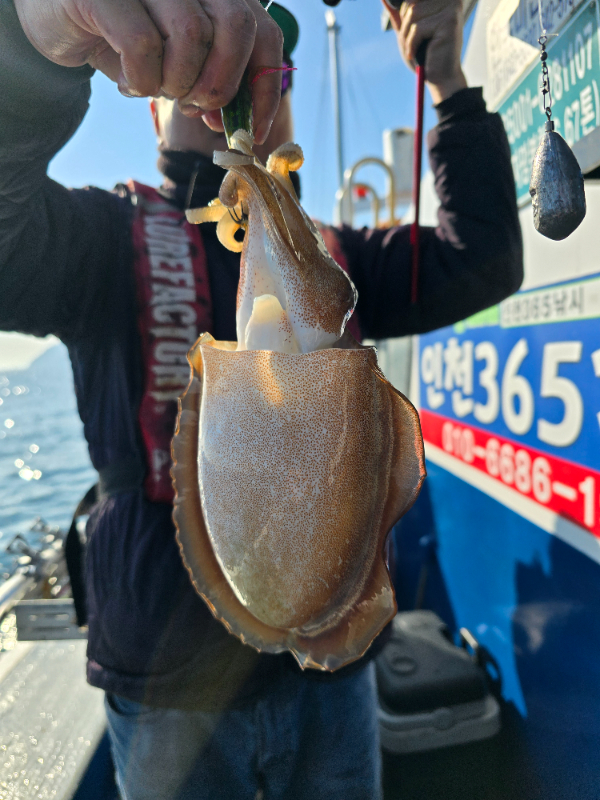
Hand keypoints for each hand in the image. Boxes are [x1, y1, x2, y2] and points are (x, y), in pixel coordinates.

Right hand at [13, 0, 282, 142]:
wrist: (54, 18)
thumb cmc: (125, 40)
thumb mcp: (178, 62)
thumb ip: (214, 80)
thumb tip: (243, 122)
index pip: (263, 31)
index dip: (263, 87)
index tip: (251, 130)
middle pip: (236, 28)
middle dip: (220, 85)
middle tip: (194, 107)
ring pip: (192, 36)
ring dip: (175, 83)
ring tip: (153, 87)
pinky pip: (143, 46)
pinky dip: (140, 80)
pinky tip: (127, 83)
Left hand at [382, 0, 466, 103]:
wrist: (440, 78)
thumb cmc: (426, 56)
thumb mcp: (407, 32)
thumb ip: (398, 14)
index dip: (404, 15)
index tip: (412, 31)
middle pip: (410, 3)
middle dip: (405, 26)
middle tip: (414, 43)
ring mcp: (451, 8)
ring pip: (413, 13)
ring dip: (408, 36)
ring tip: (416, 49)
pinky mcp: (449, 21)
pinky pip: (418, 27)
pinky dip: (412, 44)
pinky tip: (417, 53)